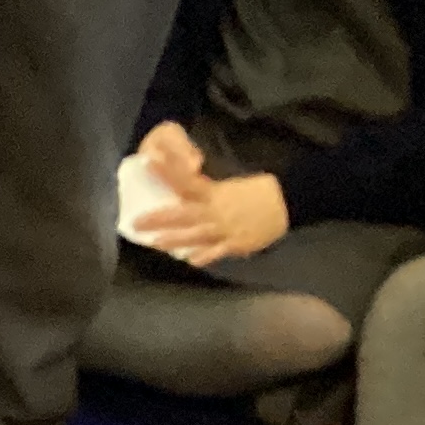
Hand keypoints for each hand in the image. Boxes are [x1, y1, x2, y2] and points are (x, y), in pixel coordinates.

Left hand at [130, 129, 286, 265]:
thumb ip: (206, 191)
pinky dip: (207, 255)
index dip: (166, 173)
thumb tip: (184, 189)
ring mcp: (226, 228)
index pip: (186, 181)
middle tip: (136, 223)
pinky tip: (193, 261)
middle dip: (160, 218)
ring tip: (155, 243)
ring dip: (176, 239)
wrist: (288, 200)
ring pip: (196, 234)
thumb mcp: (229, 187)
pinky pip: (220, 250)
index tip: (148, 164)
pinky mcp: (237, 243)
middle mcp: (216, 211)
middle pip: (184, 213)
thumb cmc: (255, 193)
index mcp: (214, 193)